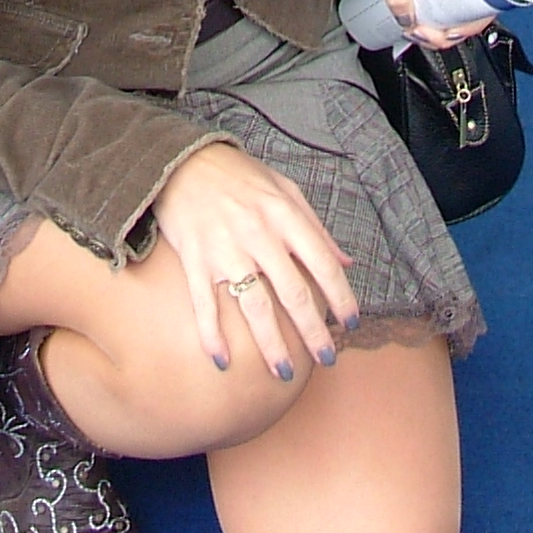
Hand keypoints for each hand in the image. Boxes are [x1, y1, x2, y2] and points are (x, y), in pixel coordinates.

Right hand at [152, 143, 357, 378]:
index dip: (341, 297)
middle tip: (327, 359)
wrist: (181, 160)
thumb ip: (316, 226)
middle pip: (292, 293)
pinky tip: (223, 361)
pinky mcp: (194, 259)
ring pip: (254, 306)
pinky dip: (213, 335)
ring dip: (271, 344)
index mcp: (284, 214)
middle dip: (312, 331)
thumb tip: (346, 263)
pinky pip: (205, 304)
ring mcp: (224, 248)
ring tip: (285, 371)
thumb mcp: (284, 188)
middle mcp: (258, 233)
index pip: (322, 263)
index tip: (351, 325)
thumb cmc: (238, 175)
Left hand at [368, 0, 495, 50]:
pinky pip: (451, 14)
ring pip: (462, 18)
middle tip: (427, 35)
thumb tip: (406, 20)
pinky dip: (439, 28)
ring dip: (443, 35)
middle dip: (452, 34)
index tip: (451, 30)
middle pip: (475, 14)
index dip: (473, 21)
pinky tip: (423, 30)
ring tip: (419, 34)